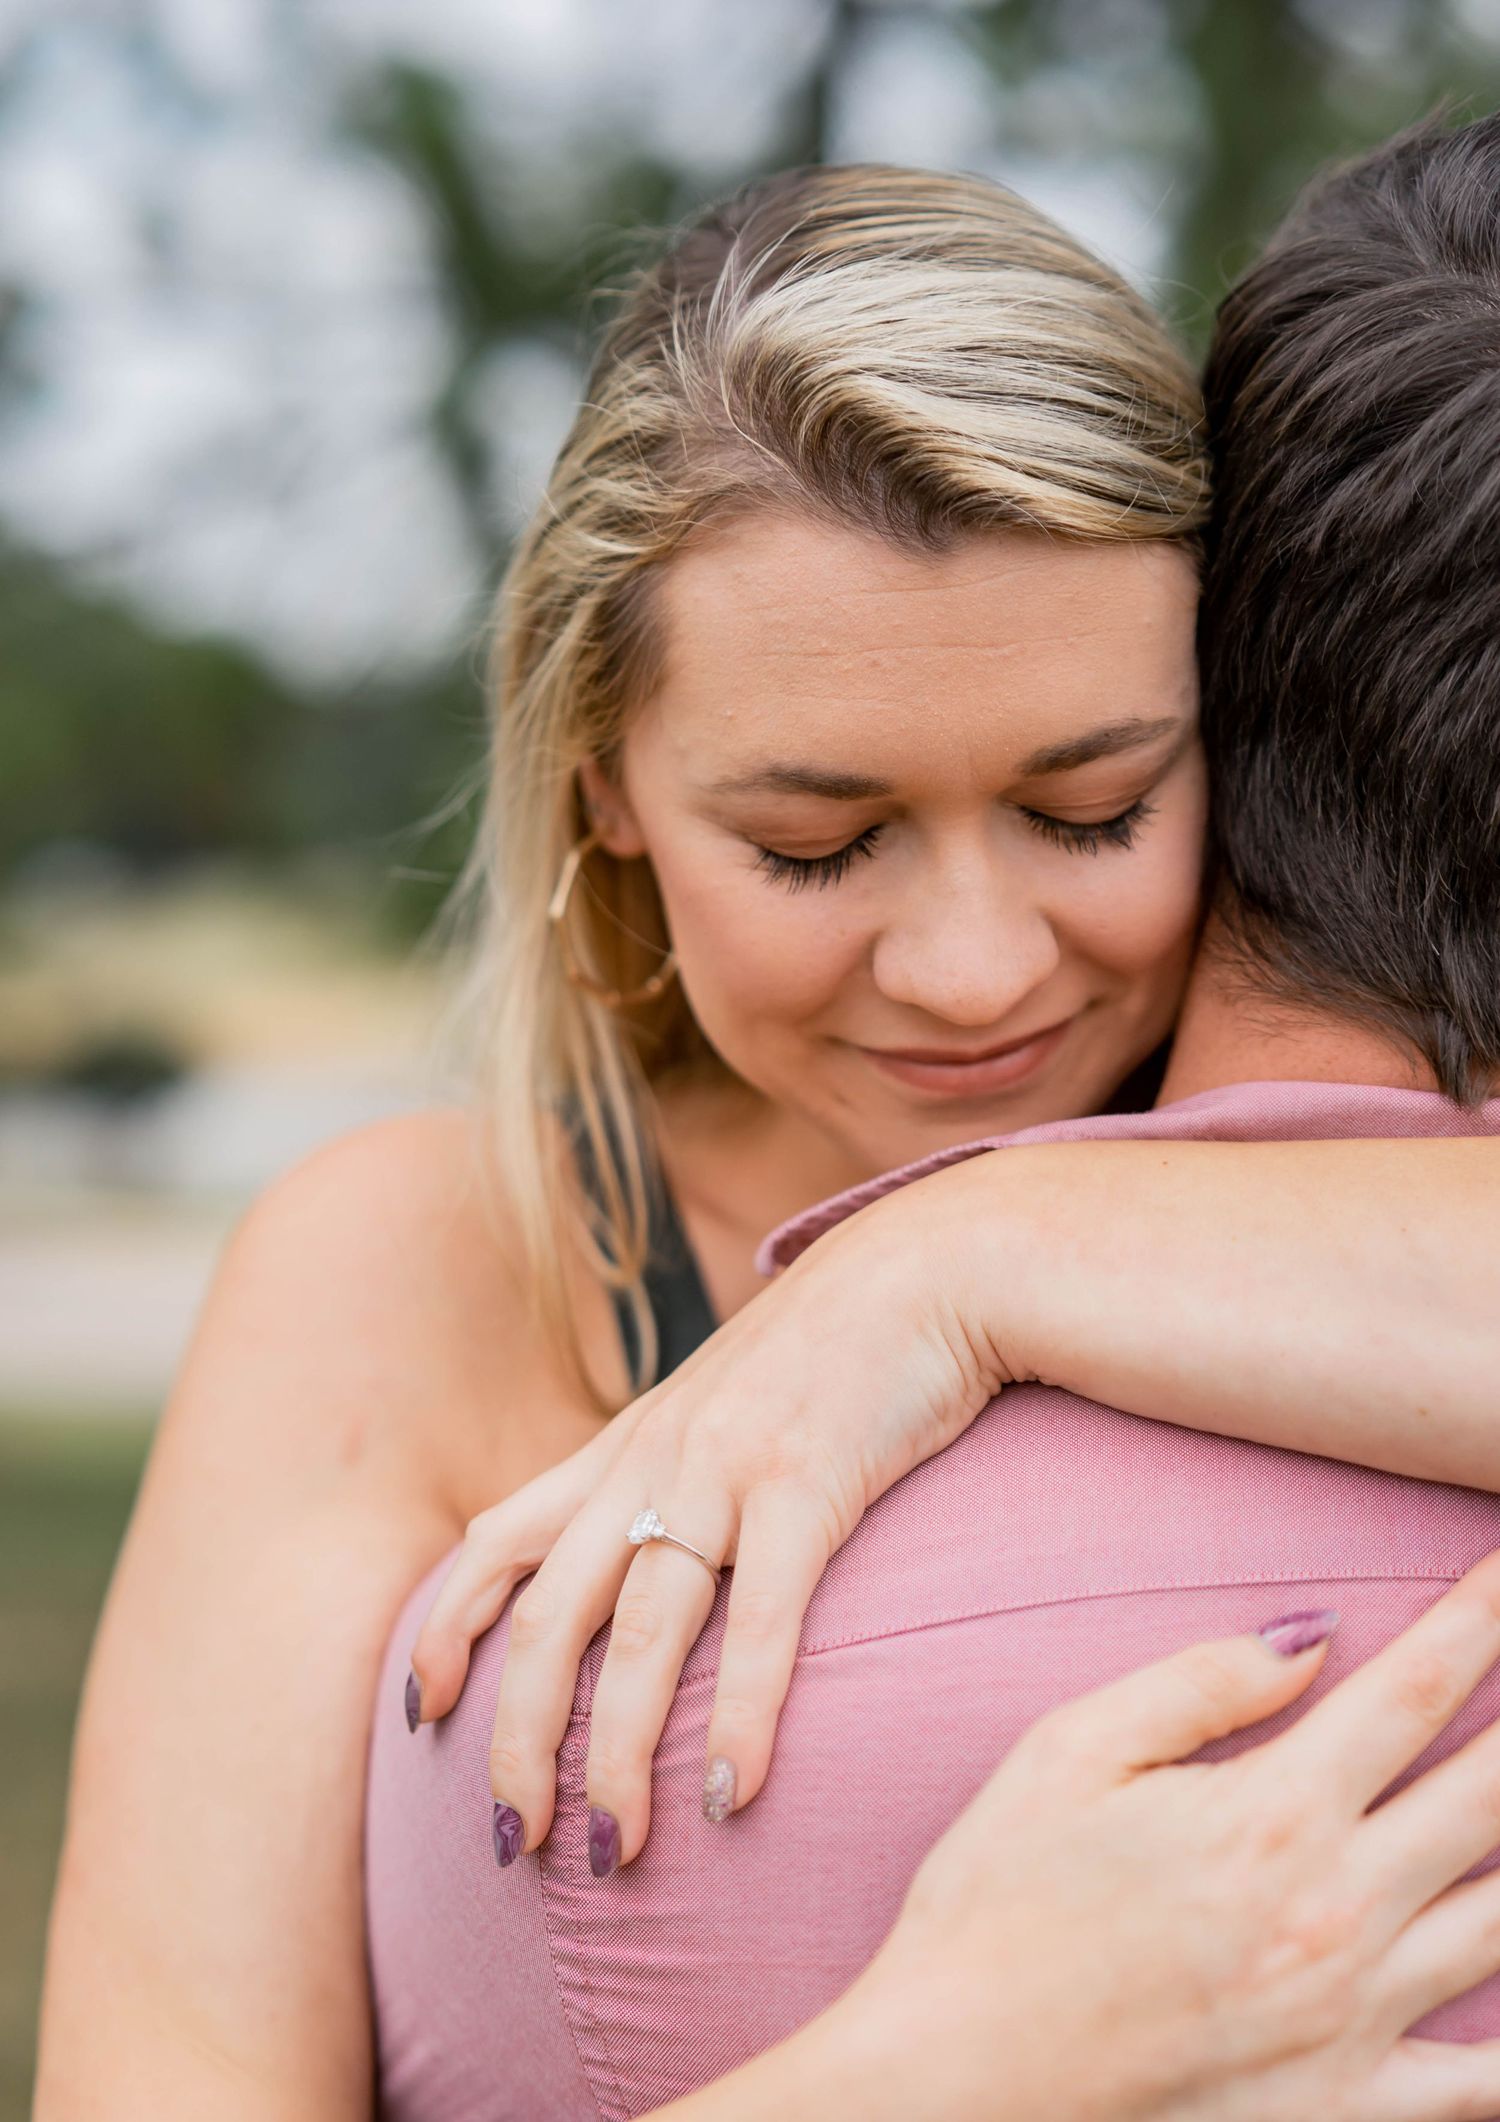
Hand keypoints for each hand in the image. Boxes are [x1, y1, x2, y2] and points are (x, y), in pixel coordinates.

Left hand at [407, 1181, 1005, 1857]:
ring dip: (618, 1756)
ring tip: (609, 1850)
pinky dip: (742, 1715)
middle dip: (518, 1741)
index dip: (447, 1631)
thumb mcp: (719, 1403)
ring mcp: (726, 1473)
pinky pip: (764, 1620)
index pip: (498, 1542)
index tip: (424, 1714)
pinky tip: (729, 1793)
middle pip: (552, 1619)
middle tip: (512, 1840)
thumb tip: (637, 1553)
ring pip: (644, 1635)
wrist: (926, 1265)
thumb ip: (668, 1471)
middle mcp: (654, 1463)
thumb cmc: (830, 1349)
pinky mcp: (810, 1484)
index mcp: (626, 1445)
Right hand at [783, 1559, 1499, 2121]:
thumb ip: (1201, 1683)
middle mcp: (1337, 1911)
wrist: (959, 2075)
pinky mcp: (1348, 2107)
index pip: (1415, 1691)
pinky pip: (1479, 2085)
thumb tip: (1314, 1638)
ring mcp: (1354, 2017)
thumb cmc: (998, 1901)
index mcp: (1272, 1813)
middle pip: (1490, 1797)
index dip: (1481, 1619)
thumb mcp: (1069, 1751)